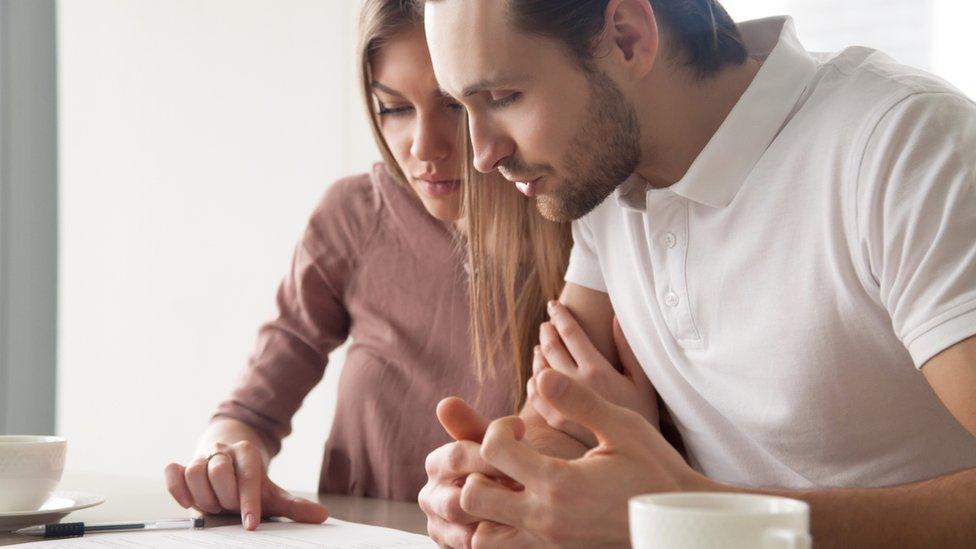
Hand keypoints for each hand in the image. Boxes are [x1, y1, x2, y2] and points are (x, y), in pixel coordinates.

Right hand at [164, 440, 327, 529]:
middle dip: (225, 496)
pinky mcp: (181, 465)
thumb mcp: (271, 493)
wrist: (227, 462)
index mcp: (248, 453)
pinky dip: (177, 488)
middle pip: (219, 470)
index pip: (249, 476)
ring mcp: (200, 456)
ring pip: (195, 472)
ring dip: (203, 496)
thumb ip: (294, 506)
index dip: (249, 501)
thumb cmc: (249, 483)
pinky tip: (188, 503)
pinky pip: (173, 472)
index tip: (251, 524)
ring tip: (214, 506)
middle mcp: (223, 450)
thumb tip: (322, 516)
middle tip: (229, 508)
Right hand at [419, 397, 515, 547]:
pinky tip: (522, 530)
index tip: (525, 442)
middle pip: (457, 500)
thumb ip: (474, 424)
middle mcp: (431, 498)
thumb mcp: (497, 442)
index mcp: (437, 464)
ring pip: (467, 533)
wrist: (525, 495)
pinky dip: (498, 541)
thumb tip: (444, 403)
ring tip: (529, 511)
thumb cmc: (511, 463)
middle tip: (529, 489)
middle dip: (497, 494)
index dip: (495, 452)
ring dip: (500, 522)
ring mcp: (441, 528)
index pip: (458, 455)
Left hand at [461, 369, 715, 547]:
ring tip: (507, 484)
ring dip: (484, 508)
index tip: (520, 427)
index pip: (493, 450)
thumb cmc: (654, 470)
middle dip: (477, 471)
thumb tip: (543, 376)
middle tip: (504, 456)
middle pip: (472, 498)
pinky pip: (506, 548)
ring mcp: (548, 544)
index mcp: (558, 483)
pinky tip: (521, 505)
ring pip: (482, 536)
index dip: (499, 429)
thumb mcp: (622, 427)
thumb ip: (579, 402)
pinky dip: (500, 530)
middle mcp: (546, 519)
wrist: (680, 524)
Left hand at [528, 302, 657, 445]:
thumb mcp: (642, 381)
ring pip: (540, 370)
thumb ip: (627, 349)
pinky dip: (533, 382)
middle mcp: (576, 385)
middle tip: (546, 324)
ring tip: (541, 345)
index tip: (553, 305)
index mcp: (597, 370)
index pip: (570, 334)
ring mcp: (562, 405)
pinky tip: (536, 376)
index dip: (560, 316)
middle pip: (551, 348)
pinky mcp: (557, 422)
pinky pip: (535, 397)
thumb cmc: (646, 417)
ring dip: (539, 353)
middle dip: (547, 331)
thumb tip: (615, 318)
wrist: (638, 460)